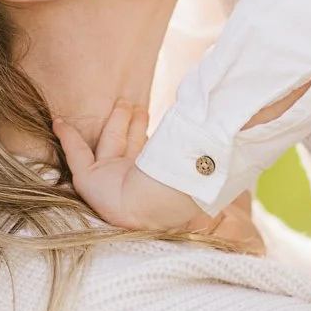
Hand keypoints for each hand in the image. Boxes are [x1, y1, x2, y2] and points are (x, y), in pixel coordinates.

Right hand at [55, 103, 259, 248]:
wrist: (160, 206)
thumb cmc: (181, 183)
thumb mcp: (201, 159)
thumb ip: (215, 140)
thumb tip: (250, 114)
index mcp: (158, 177)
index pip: (149, 151)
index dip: (144, 132)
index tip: (145, 113)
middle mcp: (136, 180)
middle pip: (130, 146)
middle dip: (132, 124)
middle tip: (135, 104)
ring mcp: (112, 181)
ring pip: (108, 146)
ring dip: (113, 125)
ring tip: (121, 104)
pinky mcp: (91, 184)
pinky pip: (75, 157)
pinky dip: (68, 139)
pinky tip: (59, 121)